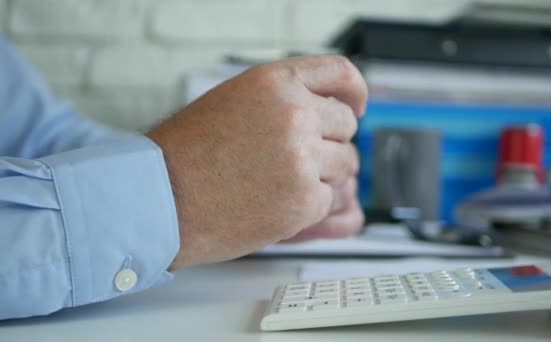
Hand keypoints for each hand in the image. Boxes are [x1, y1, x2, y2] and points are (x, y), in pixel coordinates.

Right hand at [146, 55, 366, 268]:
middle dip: (327, 143)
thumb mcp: (233, 101)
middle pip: (346, 126)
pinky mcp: (304, 200)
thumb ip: (281, 99)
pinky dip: (308, 206)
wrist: (158, 198)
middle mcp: (294, 114)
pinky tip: (274, 202)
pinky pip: (329, 200)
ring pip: (345, 165)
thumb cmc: (184, 154)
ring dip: (320, 175)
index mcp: (275, 83)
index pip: (339, 74)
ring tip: (278, 182)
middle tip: (296, 159)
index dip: (354, 91)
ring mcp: (302, 158)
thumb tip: (321, 108)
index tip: (356, 106)